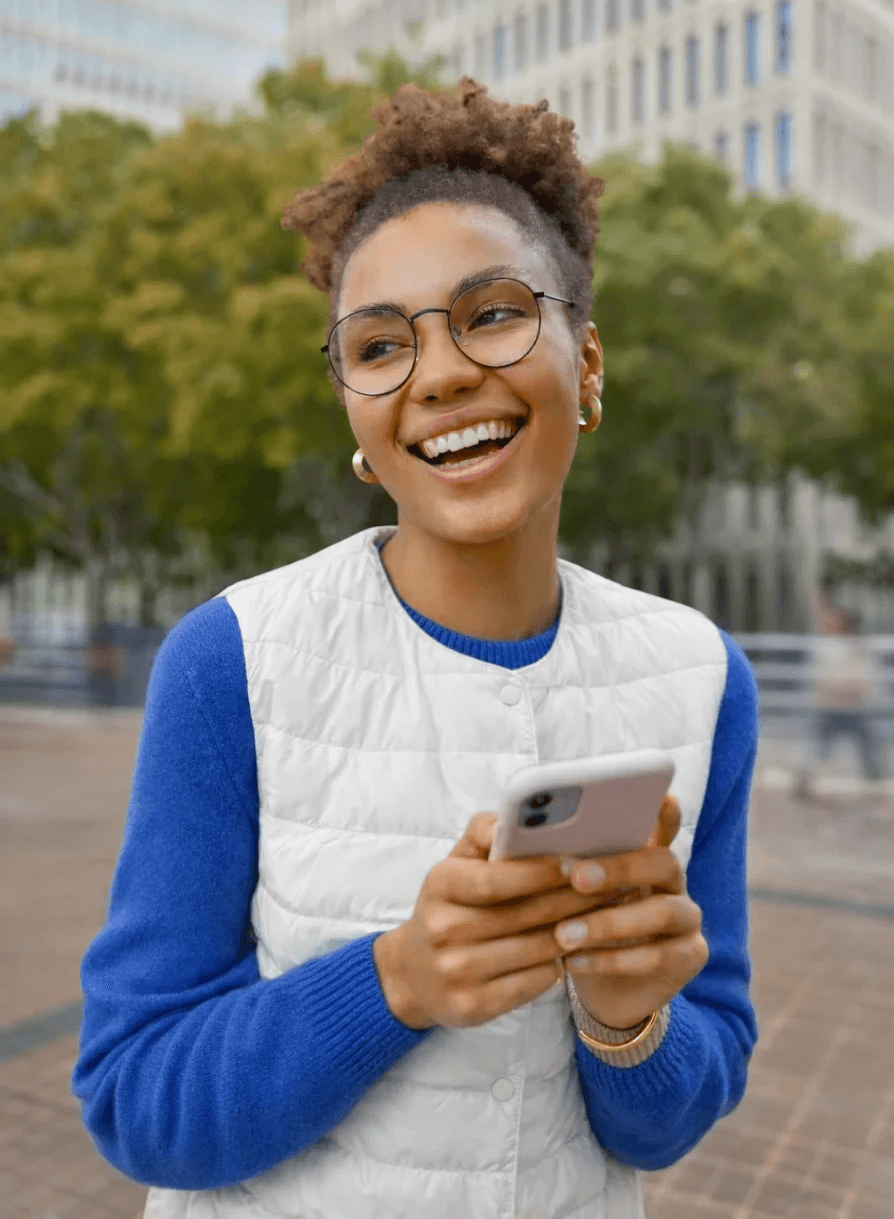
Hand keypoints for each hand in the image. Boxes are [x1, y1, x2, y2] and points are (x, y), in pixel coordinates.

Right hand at [373, 812, 608, 1029]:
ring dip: (577, 932)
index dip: (541, 871)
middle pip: (524, 915)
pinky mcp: (471, 1007)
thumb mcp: (455, 864)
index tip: (579, 861)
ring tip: (607, 914)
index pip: (497, 879)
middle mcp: (444, 929)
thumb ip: (484, 833)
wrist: (413, 974)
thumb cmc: (448, 906)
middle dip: (574, 898)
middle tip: (613, 885)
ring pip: (536, 950)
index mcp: (440, 885)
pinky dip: (560, 966)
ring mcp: (456, 971)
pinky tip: (578, 951)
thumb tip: (516, 818)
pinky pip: (533, 983)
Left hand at [553, 795, 708, 1030]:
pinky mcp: (690, 957)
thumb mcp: (572, 894)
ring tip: (563, 933)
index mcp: (647, 855)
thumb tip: (523, 837)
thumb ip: (566, 864)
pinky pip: (656, 956)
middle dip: (619, 868)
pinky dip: (610, 959)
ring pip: (661, 912)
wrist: (607, 989)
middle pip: (663, 863)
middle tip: (576, 877)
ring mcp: (688, 919)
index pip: (661, 825)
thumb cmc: (582, 924)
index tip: (659, 797)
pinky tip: (573, 961)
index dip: (663, 813)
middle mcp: (674, 881)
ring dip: (609, 922)